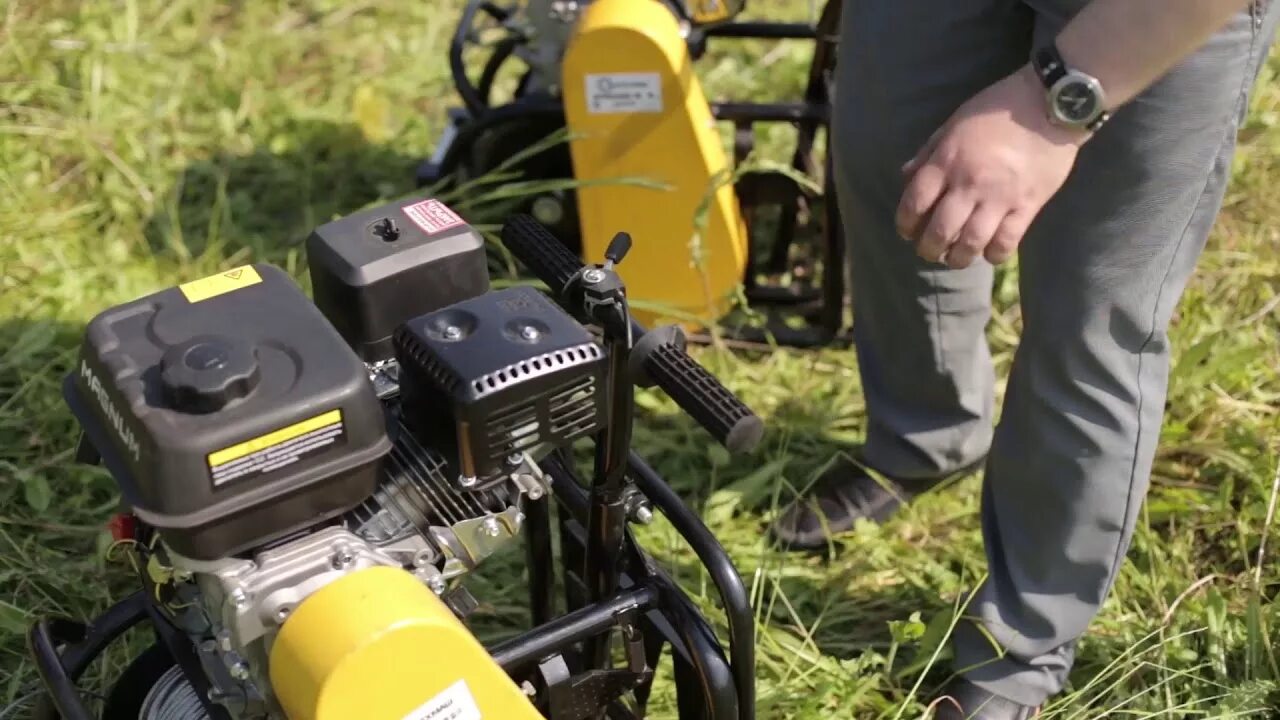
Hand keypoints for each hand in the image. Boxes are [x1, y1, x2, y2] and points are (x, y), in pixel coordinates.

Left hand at [896, 65, 1089, 268]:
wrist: (1050, 103)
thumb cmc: (998, 108)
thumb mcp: (954, 123)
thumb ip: (929, 152)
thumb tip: (905, 177)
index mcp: (946, 162)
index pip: (914, 204)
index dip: (905, 224)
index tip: (907, 231)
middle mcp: (969, 184)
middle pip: (939, 231)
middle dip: (928, 249)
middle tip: (930, 251)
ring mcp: (999, 197)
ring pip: (970, 243)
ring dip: (958, 258)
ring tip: (956, 258)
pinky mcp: (1028, 206)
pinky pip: (1007, 242)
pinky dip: (994, 254)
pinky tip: (989, 252)